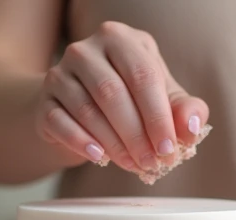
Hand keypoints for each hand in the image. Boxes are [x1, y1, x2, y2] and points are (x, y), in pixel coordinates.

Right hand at [34, 21, 207, 172]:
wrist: (75, 109)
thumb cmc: (126, 100)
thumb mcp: (159, 100)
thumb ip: (182, 109)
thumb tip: (192, 126)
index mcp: (121, 40)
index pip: (143, 75)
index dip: (158, 116)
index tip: (168, 148)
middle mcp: (86, 50)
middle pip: (113, 92)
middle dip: (136, 134)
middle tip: (151, 163)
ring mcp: (60, 73)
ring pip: (88, 110)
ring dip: (114, 144)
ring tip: (132, 164)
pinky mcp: (43, 101)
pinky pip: (61, 123)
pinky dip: (82, 143)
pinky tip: (99, 157)